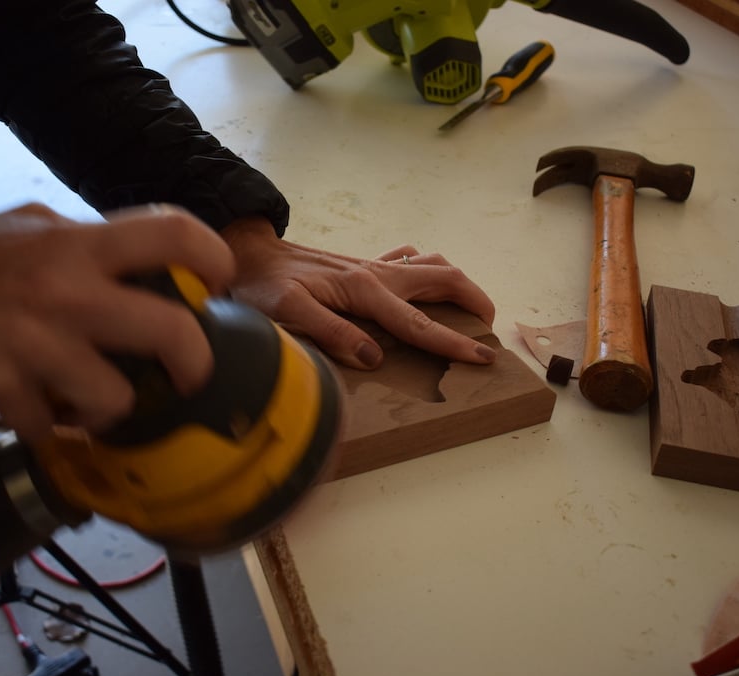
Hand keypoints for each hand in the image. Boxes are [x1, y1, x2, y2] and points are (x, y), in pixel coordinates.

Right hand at [0, 203, 233, 442]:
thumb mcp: (31, 229)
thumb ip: (91, 244)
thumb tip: (152, 265)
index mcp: (77, 245)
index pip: (174, 234)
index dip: (214, 260)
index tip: (216, 286)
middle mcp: (65, 291)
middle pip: (173, 332)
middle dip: (194, 363)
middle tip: (188, 374)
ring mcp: (34, 345)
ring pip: (117, 399)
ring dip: (108, 407)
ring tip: (88, 397)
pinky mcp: (1, 391)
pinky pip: (54, 429)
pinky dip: (50, 427)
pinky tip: (34, 407)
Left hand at [222, 217, 496, 369]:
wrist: (248, 254)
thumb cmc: (263, 287)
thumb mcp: (289, 313)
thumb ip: (332, 333)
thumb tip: (373, 357)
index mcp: (364, 289)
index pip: (419, 322)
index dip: (453, 342)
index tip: (483, 356)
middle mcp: (377, 274)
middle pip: (444, 277)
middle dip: (475, 300)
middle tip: (489, 329)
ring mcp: (373, 267)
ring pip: (431, 266)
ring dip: (457, 284)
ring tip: (469, 309)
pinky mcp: (363, 266)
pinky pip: (408, 262)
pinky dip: (427, 271)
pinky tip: (423, 285)